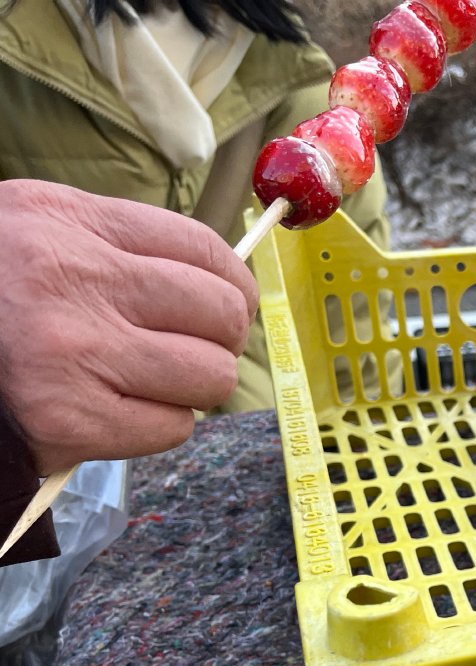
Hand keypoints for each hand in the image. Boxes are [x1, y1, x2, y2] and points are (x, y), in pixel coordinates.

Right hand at [0, 180, 256, 474]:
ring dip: (194, 388)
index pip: (202, 247)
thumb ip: (117, 246)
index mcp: (67, 221)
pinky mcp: (70, 419)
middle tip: (193, 350)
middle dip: (220, 339)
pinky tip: (120, 413)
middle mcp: (75, 280)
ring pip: (208, 376)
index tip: (230, 304)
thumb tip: (215, 283)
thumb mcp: (35, 232)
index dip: (234, 284)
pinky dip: (159, 426)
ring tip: (151, 383)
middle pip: (221, 313)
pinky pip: (171, 428)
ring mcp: (75, 353)